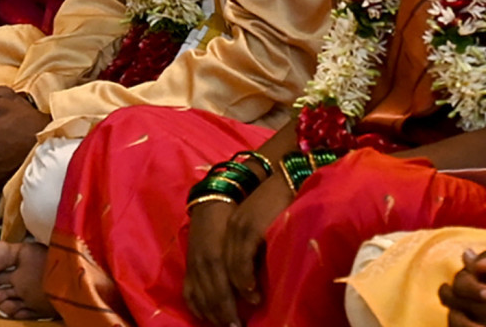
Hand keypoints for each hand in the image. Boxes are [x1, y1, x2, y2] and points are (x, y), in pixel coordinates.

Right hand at [185, 194, 248, 326]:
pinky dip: (198, 309)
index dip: (233, 309)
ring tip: (225, 326)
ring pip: (200, 300)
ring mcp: (192, 268)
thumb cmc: (233, 217)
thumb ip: (246, 260)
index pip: (223, 292)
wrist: (212, 202)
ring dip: (213, 317)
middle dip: (225, 318)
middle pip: (212, 300)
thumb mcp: (242, 236)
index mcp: (216, 257)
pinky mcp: (188, 268)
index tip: (246, 320)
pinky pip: (189, 295)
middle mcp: (202, 266)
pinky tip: (206, 318)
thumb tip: (256, 286)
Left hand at [216, 171, 292, 318]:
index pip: (201, 281)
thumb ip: (245, 256)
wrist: (285, 173)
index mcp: (217, 238)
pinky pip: (240, 262)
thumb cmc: (273, 205)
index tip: (217, 323)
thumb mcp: (252, 233)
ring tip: (239, 321)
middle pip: (209, 282)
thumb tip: (244, 290)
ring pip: (223, 276)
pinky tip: (253, 296)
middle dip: (218, 310)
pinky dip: (244, 281)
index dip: (207, 306)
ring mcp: (233, 231)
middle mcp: (221, 235)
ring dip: (229, 303)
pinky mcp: (248, 228)